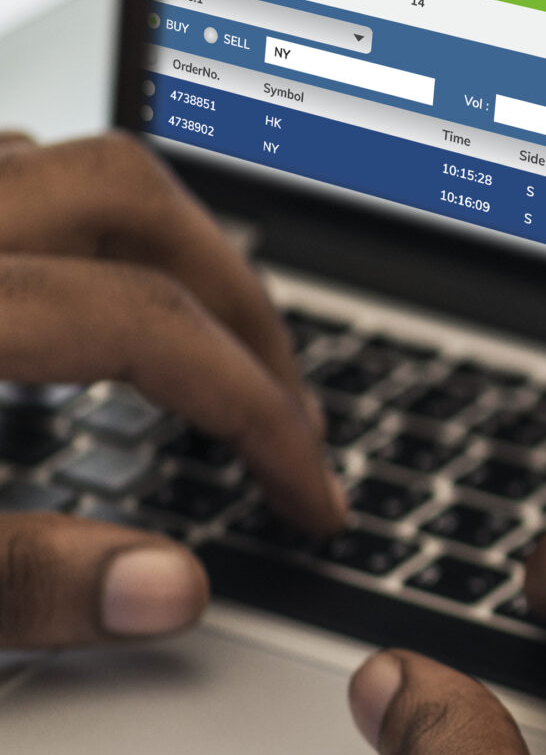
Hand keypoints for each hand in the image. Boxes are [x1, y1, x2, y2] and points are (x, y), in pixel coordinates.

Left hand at [0, 131, 341, 644]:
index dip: (255, 418)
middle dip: (238, 302)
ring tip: (203, 347)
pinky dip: (62, 234)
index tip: (308, 501)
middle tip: (285, 407)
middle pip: (129, 198)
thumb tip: (170, 587)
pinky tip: (67, 306)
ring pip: (59, 167)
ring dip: (156, 249)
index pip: (149, 329)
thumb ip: (16, 580)